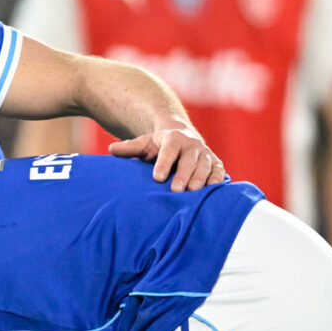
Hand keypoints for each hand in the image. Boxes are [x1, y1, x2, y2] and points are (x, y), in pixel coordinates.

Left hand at [106, 122, 225, 190]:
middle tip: (176, 190)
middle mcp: (192, 144)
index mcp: (173, 138)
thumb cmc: (159, 146)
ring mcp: (206, 154)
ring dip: (201, 178)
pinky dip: (217, 180)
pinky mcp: (216, 163)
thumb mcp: (144, 144)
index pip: (169, 150)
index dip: (164, 163)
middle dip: (183, 175)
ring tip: (194, 192)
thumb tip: (111, 149)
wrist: (183, 138)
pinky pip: (219, 171)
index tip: (157, 178)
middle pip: (189, 160)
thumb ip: (130, 148)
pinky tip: (212, 190)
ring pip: (206, 165)